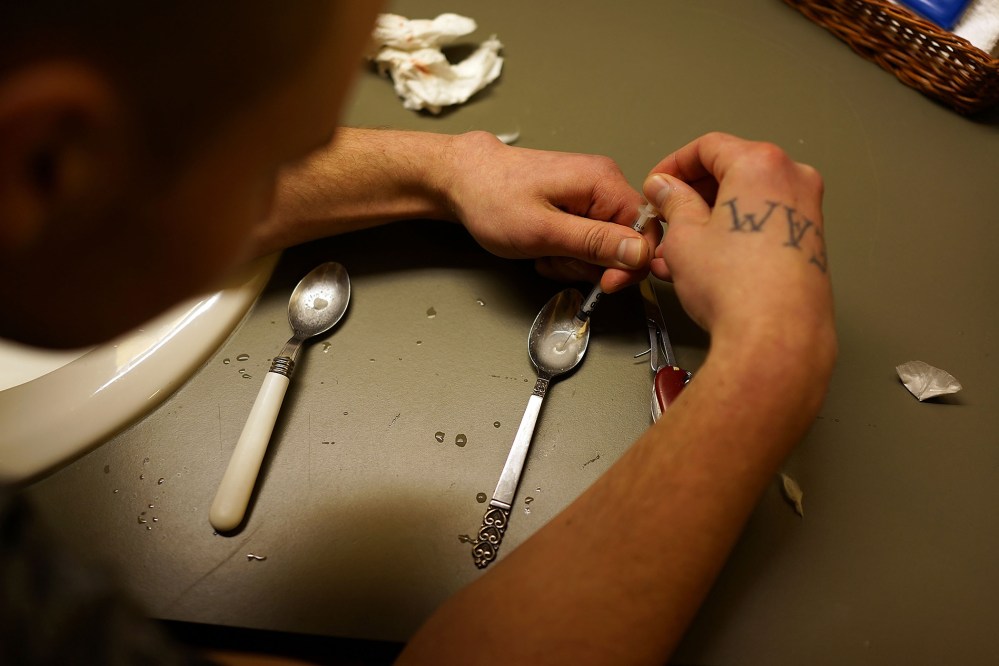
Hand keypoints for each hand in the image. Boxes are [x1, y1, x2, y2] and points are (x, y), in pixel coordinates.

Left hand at [439, 131, 659, 291]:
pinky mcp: (577, 203)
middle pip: (626, 243)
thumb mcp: (544, 231)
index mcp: (603, 182)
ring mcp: (590, 193)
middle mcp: (604, 182)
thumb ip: (595, 243)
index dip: (630, 265)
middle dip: (592, 264)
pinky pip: (587, 240)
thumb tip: (640, 253)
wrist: (463, 180)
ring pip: (604, 247)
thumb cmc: (493, 198)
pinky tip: (543, 248)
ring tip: (544, 252)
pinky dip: (566, 253)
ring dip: (574, 261)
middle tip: (556, 261)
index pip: (648, 231)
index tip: (603, 284)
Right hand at [643, 132, 833, 351]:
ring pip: (746, 201)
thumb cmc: (737, 286)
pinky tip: (706, 262)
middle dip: (692, 194)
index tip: (657, 184)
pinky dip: (733, 234)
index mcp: (761, 163)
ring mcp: (807, 212)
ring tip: (677, 250)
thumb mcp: (683, 235)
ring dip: (709, 219)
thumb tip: (666, 188)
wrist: (775, 335)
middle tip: (665, 215)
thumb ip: (673, 201)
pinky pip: (763, 224)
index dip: (674, 165)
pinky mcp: (810, 242)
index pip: (709, 147)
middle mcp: (793, 180)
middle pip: (732, 171)